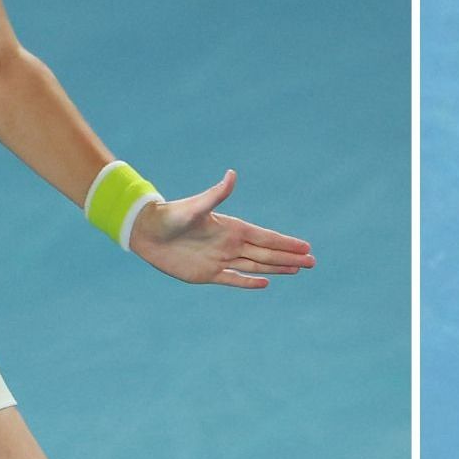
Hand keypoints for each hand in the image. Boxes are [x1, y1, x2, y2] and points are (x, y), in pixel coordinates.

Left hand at [128, 170, 315, 289]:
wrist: (146, 231)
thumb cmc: (170, 215)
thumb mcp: (195, 206)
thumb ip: (216, 195)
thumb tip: (232, 175)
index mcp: (231, 228)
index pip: (265, 237)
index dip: (286, 243)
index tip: (305, 246)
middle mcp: (229, 244)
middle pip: (266, 253)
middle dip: (289, 257)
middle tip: (313, 262)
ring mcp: (219, 259)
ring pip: (255, 266)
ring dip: (277, 268)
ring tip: (297, 270)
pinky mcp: (207, 274)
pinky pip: (233, 279)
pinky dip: (249, 282)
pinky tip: (265, 283)